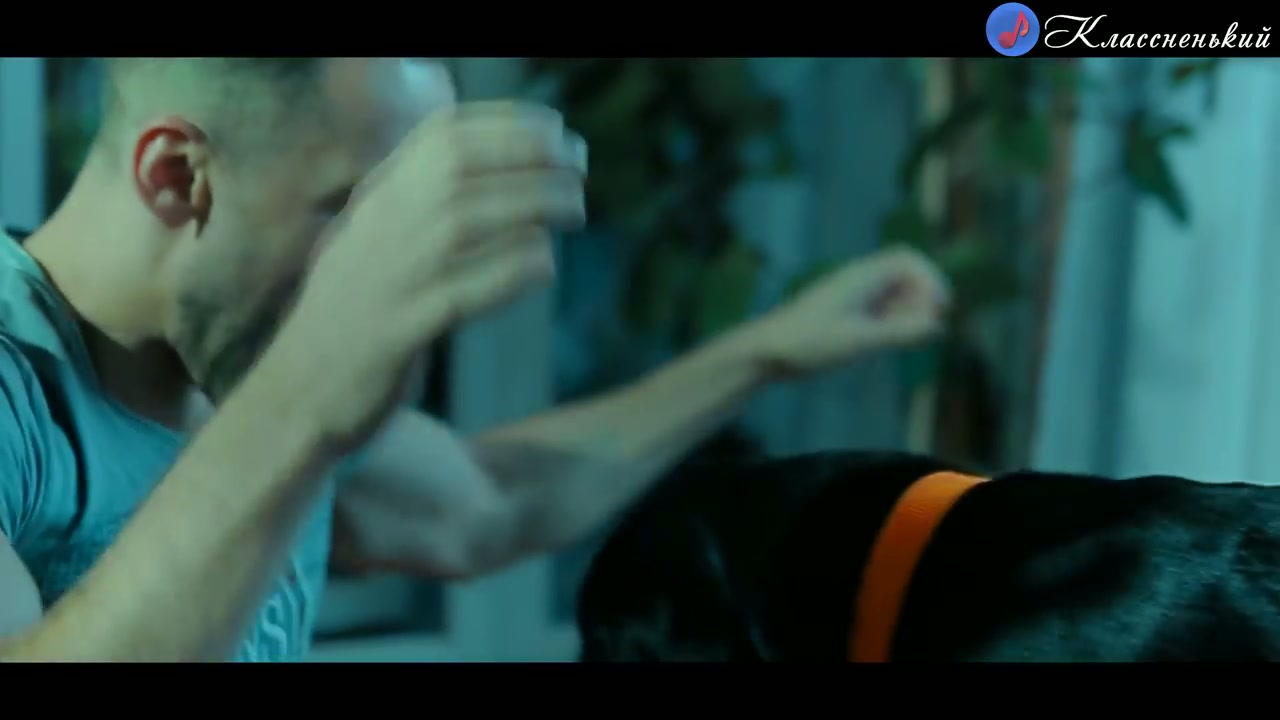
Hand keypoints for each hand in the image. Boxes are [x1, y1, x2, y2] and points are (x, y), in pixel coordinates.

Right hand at [260, 102, 586, 453]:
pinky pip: (458, 293)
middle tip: (580, 166)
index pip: (440, 135)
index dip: (507, 123)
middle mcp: (376, 228)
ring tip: (576, 209)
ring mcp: (382, 279)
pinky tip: (544, 268)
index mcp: (376, 200)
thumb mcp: (381, 242)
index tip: (558, 130)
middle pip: (456, 166)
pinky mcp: (394, 332)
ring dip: (530, 205)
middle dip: (528, 155)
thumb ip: (428, 205)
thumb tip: (511, 174)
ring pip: (462, 220)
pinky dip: (509, 272)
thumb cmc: (355, 317)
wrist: (295, 393)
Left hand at [747, 247, 949, 377]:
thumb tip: (936, 324)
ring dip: (911, 311)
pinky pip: (880, 310)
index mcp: (860, 277)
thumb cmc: (808, 343)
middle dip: (923, 296)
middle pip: (904, 275)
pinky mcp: (844, 316)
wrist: (766, 352)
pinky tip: (898, 341)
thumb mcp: (859, 341)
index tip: (939, 307)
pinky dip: (895, 321)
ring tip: (917, 336)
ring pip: (893, 294)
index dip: (929, 278)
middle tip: (930, 326)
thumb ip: (899, 332)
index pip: (907, 258)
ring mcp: (850, 298)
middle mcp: (857, 281)